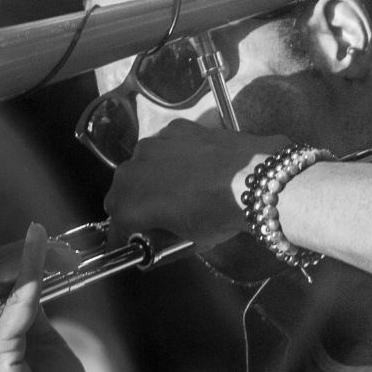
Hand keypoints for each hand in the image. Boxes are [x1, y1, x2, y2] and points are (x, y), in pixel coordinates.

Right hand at [0, 224, 92, 371]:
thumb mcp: (34, 341)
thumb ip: (23, 308)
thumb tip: (29, 271)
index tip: (2, 248)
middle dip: (6, 252)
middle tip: (51, 248)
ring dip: (21, 261)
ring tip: (56, 255)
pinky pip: (10, 311)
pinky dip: (28, 281)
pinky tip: (45, 267)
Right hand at [104, 119, 281, 248]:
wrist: (254, 179)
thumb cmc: (217, 217)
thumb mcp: (187, 241)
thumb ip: (162, 242)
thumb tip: (153, 243)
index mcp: (127, 204)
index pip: (116, 222)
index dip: (126, 233)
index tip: (138, 239)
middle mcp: (131, 170)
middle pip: (126, 189)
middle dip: (139, 201)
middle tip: (163, 213)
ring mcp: (152, 144)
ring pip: (144, 162)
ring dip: (155, 174)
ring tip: (184, 185)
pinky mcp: (175, 127)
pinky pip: (166, 144)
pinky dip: (175, 153)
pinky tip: (198, 163)